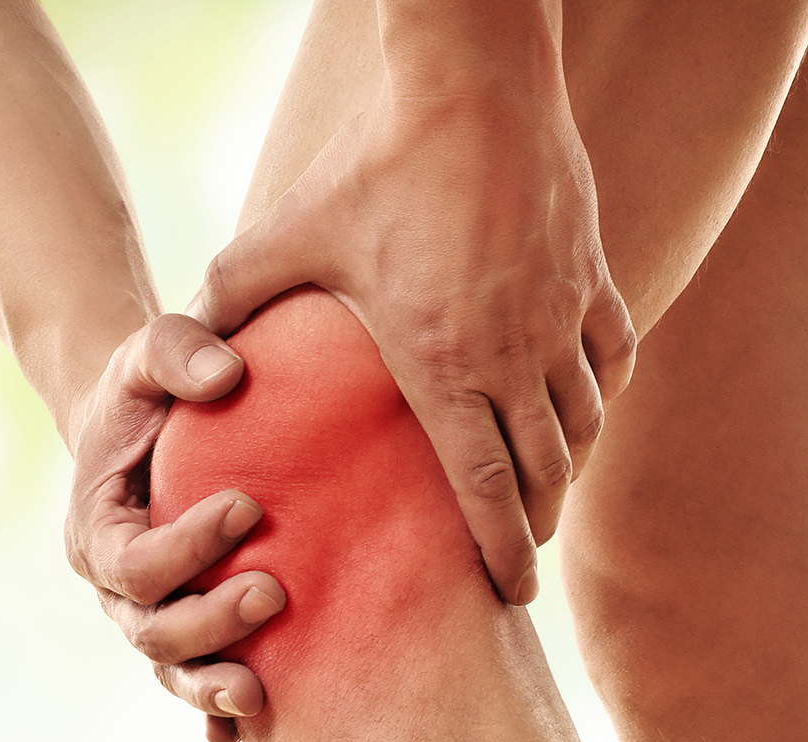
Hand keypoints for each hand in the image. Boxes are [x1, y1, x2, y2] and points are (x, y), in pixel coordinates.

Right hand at [65, 313, 286, 741]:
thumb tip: (228, 376)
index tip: (248, 505)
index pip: (134, 560)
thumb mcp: (150, 349)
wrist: (146, 428)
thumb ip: (177, 348)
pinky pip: (197, 687)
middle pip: (152, 630)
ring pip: (173, 670)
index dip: (187, 546)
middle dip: (210, 621)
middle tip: (275, 592)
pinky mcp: (187, 633)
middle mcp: (115, 587)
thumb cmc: (149, 388)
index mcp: (95, 529)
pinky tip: (257, 729)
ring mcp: (149, 618)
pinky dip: (218, 718)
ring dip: (214, 685)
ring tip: (263, 692)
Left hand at [189, 79, 635, 604]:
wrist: (473, 83)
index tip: (512, 593)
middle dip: (537, 526)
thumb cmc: (375, 163)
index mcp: (445, 365)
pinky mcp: (593, 273)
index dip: (501, 550)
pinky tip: (586, 410)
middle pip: (545, 471)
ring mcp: (564, 315)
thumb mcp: (287, 235)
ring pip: (585, 422)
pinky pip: (614, 357)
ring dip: (570, 470)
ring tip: (550, 497)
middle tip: (524, 559)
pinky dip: (602, 397)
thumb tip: (193, 349)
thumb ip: (232, 298)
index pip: (485, 487)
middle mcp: (517, 354)